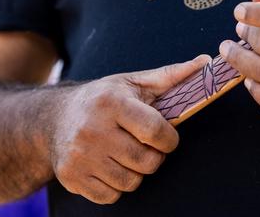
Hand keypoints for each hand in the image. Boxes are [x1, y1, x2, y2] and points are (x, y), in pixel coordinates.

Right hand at [49, 55, 209, 203]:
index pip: (156, 132)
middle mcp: (92, 129)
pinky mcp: (71, 177)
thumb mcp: (133, 83)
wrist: (54, 119)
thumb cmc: (103, 99)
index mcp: (111, 103)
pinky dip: (116, 187)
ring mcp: (80, 156)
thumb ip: (171, 76)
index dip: (169, 140)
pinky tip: (109, 166)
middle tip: (145, 146)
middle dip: (154, 157)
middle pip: (147, 162)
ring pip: (131, 182)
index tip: (166, 137)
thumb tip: (205, 63)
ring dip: (136, 172)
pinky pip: (111, 196)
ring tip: (126, 154)